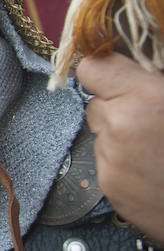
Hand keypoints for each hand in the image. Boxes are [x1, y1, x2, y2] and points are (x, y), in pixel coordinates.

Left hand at [77, 53, 163, 241]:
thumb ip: (155, 79)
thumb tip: (136, 64)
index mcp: (146, 98)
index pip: (92, 69)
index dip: (107, 71)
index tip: (120, 76)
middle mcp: (121, 125)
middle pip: (97, 102)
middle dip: (119, 105)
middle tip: (153, 118)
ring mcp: (112, 159)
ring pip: (101, 132)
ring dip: (120, 134)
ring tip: (158, 148)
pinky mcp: (110, 185)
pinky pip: (106, 160)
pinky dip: (123, 161)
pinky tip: (154, 169)